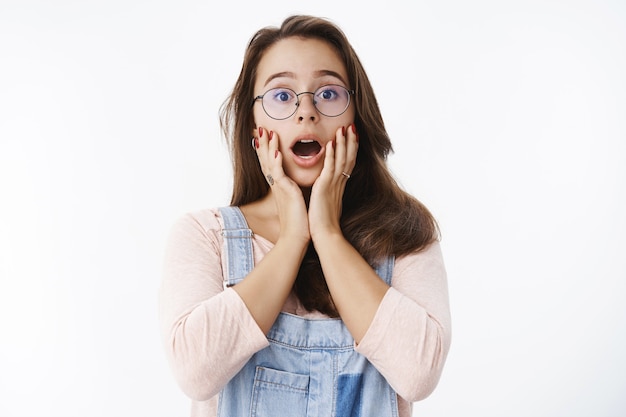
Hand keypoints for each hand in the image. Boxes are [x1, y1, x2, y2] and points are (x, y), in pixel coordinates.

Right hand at [254, 127, 309, 242]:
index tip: (266, 136)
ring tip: (267, 133)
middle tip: (260, 129)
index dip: (267, 149)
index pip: (271, 163)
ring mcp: (279, 188)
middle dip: (263, 144)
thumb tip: (298, 183)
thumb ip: (294, 188)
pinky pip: (278, 175)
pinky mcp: (285, 193)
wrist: (296, 236)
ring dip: (268, 147)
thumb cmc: (298, 220)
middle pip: (266, 160)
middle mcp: (277, 185)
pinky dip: (276, 163)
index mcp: (280, 186)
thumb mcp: (296, 199)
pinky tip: (276, 153)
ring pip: (270, 164)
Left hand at [308, 123, 357, 240]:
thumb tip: (327, 188)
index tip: (352, 135)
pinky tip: (332, 143)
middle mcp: (339, 183)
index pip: (348, 162)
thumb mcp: (327, 202)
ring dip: (343, 142)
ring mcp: (334, 184)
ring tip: (343, 128)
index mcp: (339, 185)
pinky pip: (330, 167)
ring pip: (342, 159)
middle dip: (350, 141)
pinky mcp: (325, 187)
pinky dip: (332, 154)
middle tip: (351, 126)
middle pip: (349, 157)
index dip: (351, 148)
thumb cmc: (324, 222)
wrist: (324, 234)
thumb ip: (328, 192)